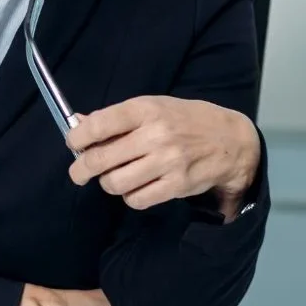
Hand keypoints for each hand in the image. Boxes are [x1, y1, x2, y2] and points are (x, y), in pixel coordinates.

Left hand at [67, 97, 260, 218]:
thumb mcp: (151, 106)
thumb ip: (115, 117)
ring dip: (108, 183)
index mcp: (145, 110)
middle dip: (81, 169)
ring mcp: (167, 162)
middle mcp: (155, 135)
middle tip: (78, 173)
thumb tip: (78, 123)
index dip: (77, 137)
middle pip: (101, 159)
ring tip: (114, 176)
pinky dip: (129, 196)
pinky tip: (135, 187)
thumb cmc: (183, 120)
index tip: (73, 143)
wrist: (231, 141)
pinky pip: (137, 199)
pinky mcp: (177, 185)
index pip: (99, 124)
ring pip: (115, 183)